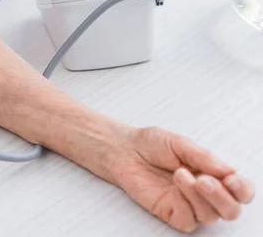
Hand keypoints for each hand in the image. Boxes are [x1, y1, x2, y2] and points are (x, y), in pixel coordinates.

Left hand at [109, 127, 254, 232]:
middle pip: (230, 210)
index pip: (240, 190)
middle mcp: (203, 192)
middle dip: (223, 197)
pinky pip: (188, 220)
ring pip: (210, 216)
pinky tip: (174, 186)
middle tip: (205, 180)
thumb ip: (205, 158)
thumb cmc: (150, 144)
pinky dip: (185, 205)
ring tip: (181, 174)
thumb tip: (230, 171)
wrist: (124, 149)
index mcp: (212, 174)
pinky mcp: (170, 212)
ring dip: (199, 196)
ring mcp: (187, 204)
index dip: (242, 189)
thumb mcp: (180, 143)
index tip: (231, 179)